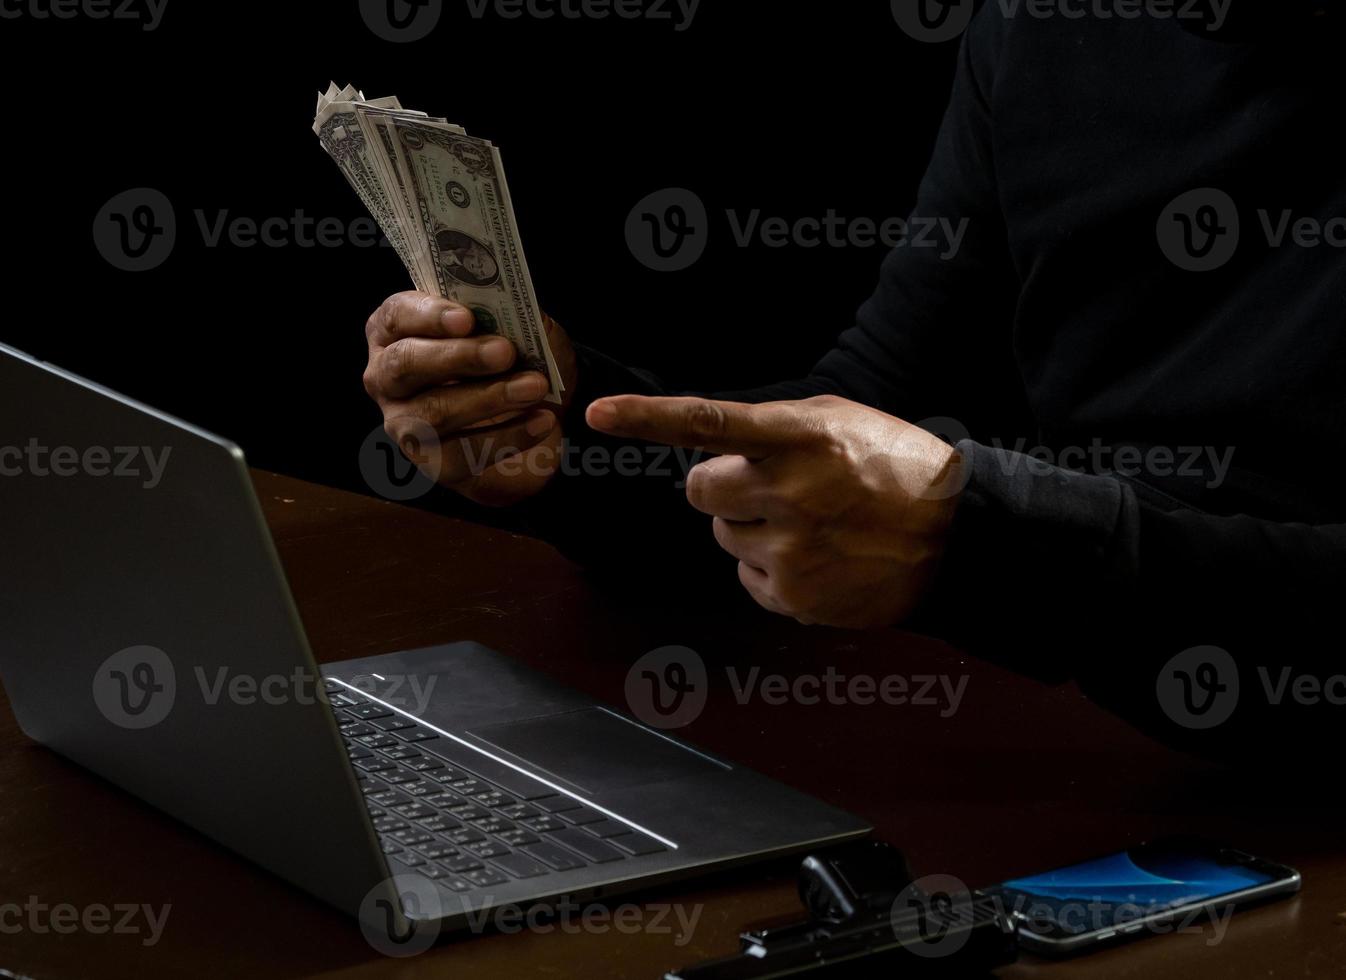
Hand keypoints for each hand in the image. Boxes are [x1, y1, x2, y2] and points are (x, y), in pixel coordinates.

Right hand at [363, 292, 577, 505]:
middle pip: (405, 364)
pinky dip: (509, 436)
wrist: (539, 415)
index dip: (428, 315)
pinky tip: (542, 420)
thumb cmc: (515, 360)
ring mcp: (403, 423)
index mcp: (397, 330)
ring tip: (534, 387)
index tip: (467, 318)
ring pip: (433, 412)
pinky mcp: (432, 462)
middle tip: (505, 352)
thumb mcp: (519, 327)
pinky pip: (463, 452)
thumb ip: (510, 316)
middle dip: (458, 357)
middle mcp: (387, 377)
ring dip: (489, 398)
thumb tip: (514, 313)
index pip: (396, 315)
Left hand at [586, 394, 965, 628]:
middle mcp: (791, 492)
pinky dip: (773, 569)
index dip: (648, 418)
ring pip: (725, 536)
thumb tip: (712, 452)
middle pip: (700, 490)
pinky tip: (819, 558)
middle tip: (768, 487)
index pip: (709, 424)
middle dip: (721, 487)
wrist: (958, 538)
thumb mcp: (840, 420)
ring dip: (753, 528)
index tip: (597, 413)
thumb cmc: (894, 469)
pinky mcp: (794, 597)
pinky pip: (747, 578)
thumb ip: (773, 429)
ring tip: (813, 525)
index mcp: (801, 437)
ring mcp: (791, 550)